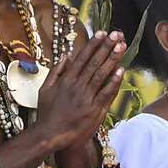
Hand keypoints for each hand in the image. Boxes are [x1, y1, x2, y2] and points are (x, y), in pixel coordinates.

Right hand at [30, 30, 125, 153]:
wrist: (50, 135)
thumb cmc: (47, 113)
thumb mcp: (45, 89)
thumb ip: (56, 71)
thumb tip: (66, 56)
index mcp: (66, 79)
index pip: (82, 57)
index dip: (93, 44)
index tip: (102, 33)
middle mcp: (77, 85)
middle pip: (94, 62)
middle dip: (106, 47)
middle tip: (117, 34)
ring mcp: (86, 97)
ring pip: (102, 74)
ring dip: (112, 59)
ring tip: (121, 46)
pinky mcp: (94, 109)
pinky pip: (106, 93)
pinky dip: (114, 81)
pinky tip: (121, 70)